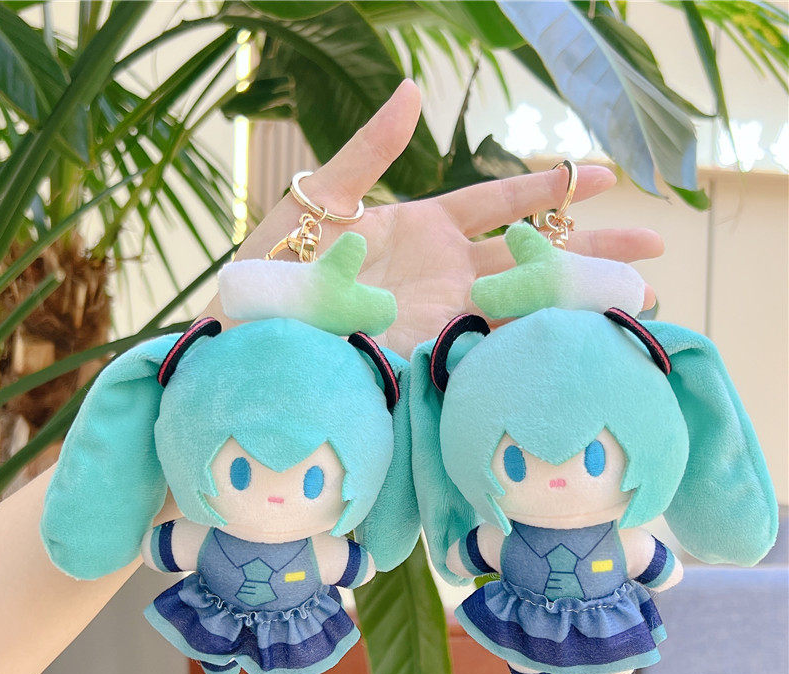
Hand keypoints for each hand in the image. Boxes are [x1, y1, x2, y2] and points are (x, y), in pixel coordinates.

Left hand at [214, 80, 662, 356]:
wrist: (251, 325)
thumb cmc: (277, 258)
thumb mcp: (323, 196)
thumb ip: (370, 149)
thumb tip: (412, 90)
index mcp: (426, 227)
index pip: (503, 201)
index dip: (552, 185)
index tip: (605, 174)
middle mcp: (446, 271)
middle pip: (533, 253)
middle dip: (593, 249)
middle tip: (655, 245)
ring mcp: (443, 312)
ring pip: (525, 300)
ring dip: (580, 299)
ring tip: (641, 297)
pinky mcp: (431, 350)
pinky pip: (492, 340)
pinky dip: (537, 337)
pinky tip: (585, 336)